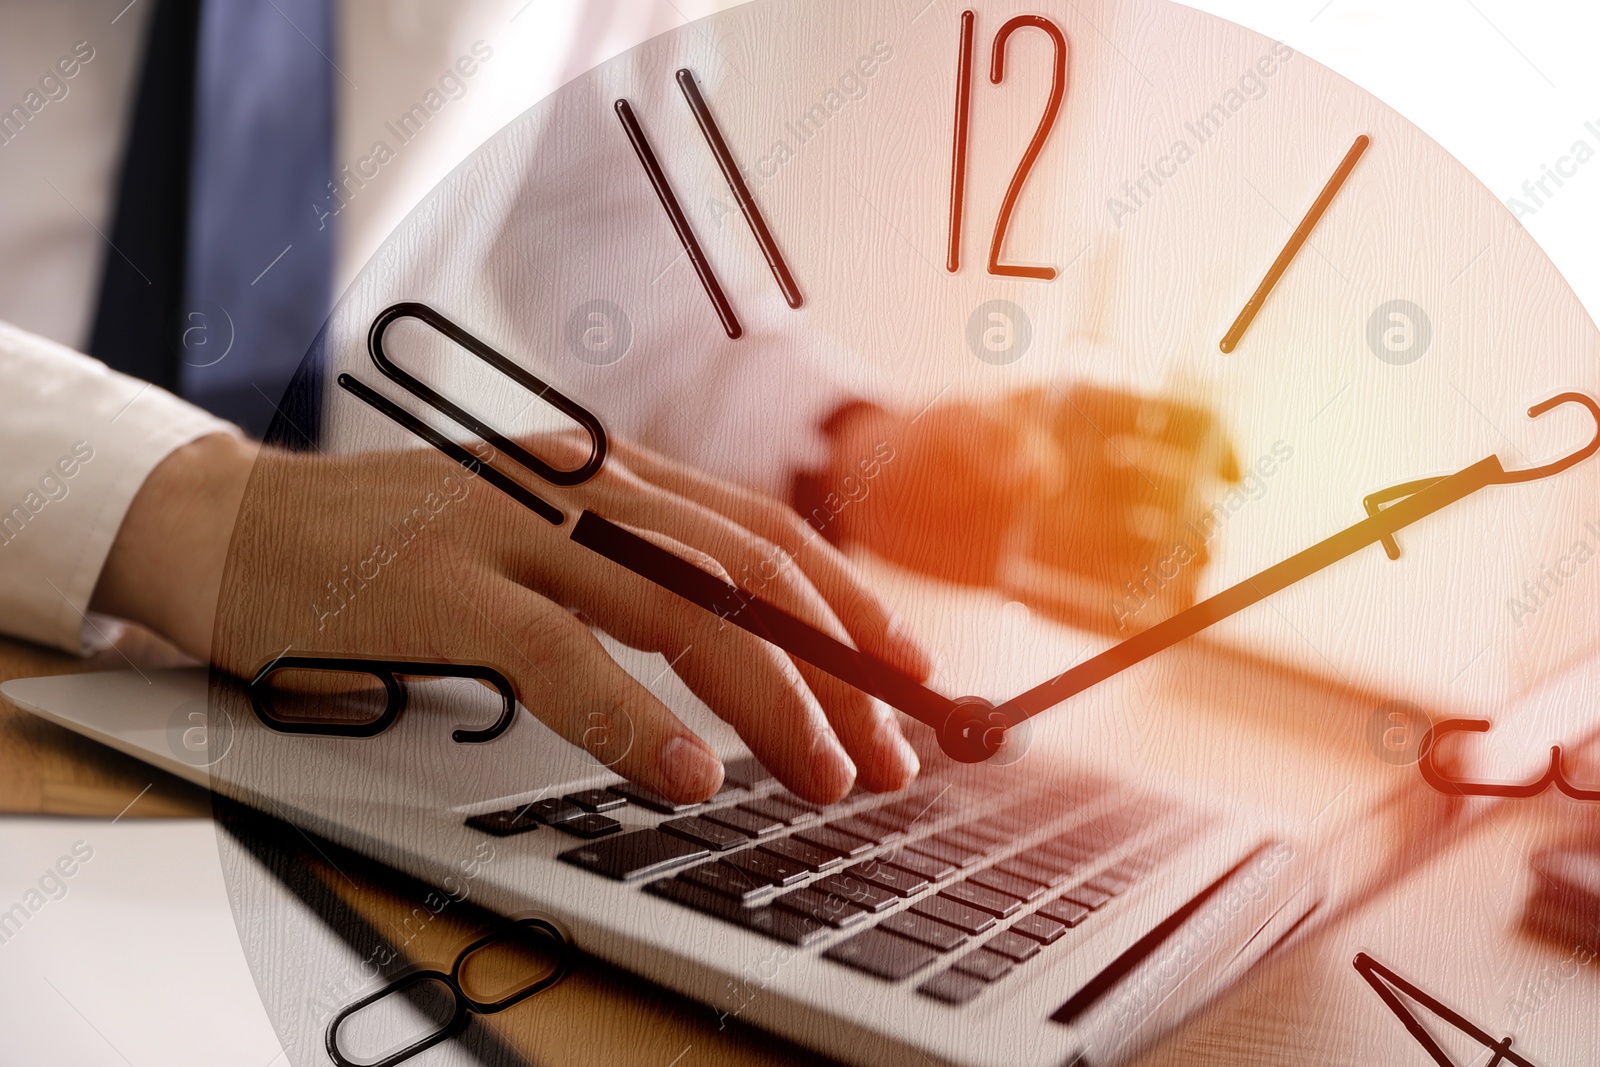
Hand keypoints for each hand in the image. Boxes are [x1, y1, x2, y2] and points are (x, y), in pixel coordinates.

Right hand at [93, 432, 928, 804]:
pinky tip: (687, 773)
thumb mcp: (532, 536)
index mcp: (606, 473)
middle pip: (744, 575)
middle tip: (895, 753)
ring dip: (770, 700)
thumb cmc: (393, 549)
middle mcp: (577, 487)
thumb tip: (739, 639)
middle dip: (836, 670)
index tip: (907, 669)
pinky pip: (563, 654)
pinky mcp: (444, 585)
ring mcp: (512, 528)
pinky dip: (634, 718)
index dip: (846, 600)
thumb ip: (625, 566)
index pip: (759, 532)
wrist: (236, 526)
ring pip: (680, 608)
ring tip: (827, 774)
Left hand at [821, 384, 1238, 627]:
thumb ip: (987, 440)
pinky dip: (1115, 620)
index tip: (1226, 470)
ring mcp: (1075, 531)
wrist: (873, 495)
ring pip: (1145, 556)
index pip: (1173, 418)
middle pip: (1173, 497)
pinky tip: (1135, 633)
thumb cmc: (918, 442)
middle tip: (1195, 544)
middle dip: (1193, 520)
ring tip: (1178, 595)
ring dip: (1170, 575)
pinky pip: (1094, 607)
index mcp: (1086, 418)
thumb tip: (1040, 472)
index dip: (1212, 440)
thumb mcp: (948, 428)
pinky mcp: (1047, 579)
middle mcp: (1095, 476)